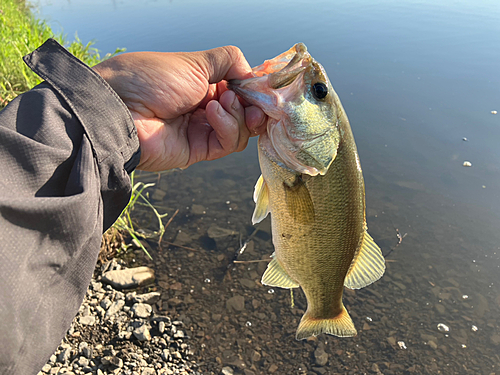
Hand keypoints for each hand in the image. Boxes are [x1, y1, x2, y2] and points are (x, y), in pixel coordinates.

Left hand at [93, 46, 266, 170]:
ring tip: (222, 101)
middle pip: (245, 112)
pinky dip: (227, 127)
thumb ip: (229, 62)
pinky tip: (212, 112)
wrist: (120, 108)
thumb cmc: (151, 78)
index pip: (240, 89)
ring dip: (238, 114)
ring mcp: (202, 130)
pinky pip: (226, 143)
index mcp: (203, 84)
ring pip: (241, 130)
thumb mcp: (195, 61)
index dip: (256, 89)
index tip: (268, 86)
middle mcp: (205, 107)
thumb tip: (254, 72)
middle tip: (256, 98)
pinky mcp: (198, 151)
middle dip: (254, 105)